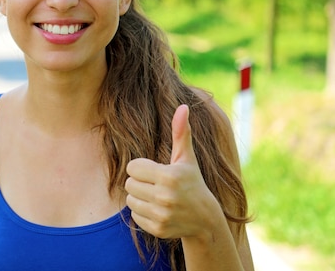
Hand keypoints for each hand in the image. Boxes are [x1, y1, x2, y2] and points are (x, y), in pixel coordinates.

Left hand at [125, 104, 219, 239]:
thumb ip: (181, 132)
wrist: (205, 219)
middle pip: (129, 184)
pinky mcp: (157, 229)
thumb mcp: (187, 158)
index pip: (132, 167)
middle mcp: (165, 197)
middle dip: (140, 182)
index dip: (142, 167)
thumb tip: (183, 106)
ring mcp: (161, 215)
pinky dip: (142, 212)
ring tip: (156, 197)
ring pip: (130, 200)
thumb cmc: (192, 182)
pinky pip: (134, 216)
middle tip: (155, 184)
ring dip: (139, 197)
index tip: (155, 171)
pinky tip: (158, 210)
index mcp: (169, 176)